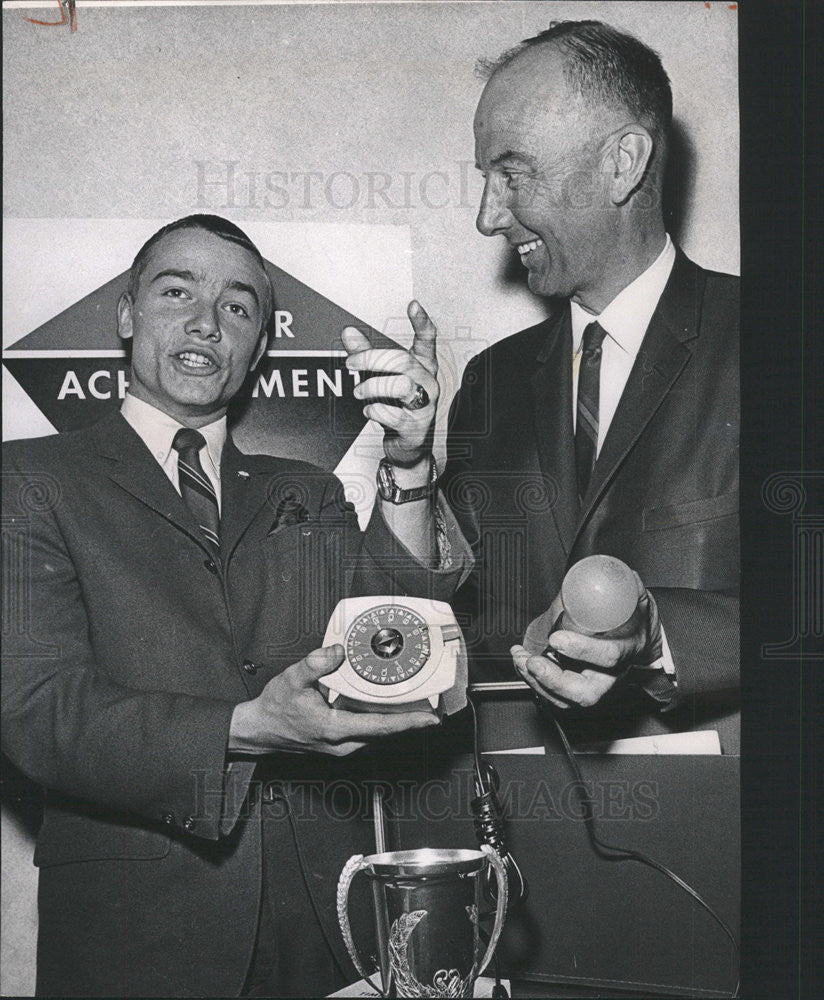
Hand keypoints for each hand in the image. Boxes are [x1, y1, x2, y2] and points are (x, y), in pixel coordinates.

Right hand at [229, 645, 438, 755]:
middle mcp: (343, 743)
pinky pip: (369, 734)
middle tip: (434, 706)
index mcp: (334, 728)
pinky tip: (390, 709)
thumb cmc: (274, 710)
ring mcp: (342, 746)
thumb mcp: (291, 681)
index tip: (430, 718)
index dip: (408, 723)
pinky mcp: (341, 744)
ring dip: (398, 722)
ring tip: (418, 706)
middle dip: (411, 721)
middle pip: (386, 733)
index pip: (380, 727)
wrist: (259, 732)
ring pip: (378, 735)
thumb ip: (315, 664)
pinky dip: (383, 722)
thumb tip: (338, 652)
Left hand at [342, 300, 438, 467]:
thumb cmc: (396, 406)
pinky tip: (371, 412)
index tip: (413, 305)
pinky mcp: (417, 427)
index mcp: (422, 367)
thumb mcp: (380, 377)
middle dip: (371, 359)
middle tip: (351, 364)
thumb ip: (366, 355)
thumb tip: (349, 332)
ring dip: (373, 387)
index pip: (427, 341)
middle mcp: (428, 383)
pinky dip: (376, 411)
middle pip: (403, 362)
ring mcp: (426, 405)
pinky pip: (394, 414)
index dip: (422, 322)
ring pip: (402, 386)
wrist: (407, 444)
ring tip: (359, 392)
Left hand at [513, 582, 662, 709]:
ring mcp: (592, 683)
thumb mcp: (635, 599)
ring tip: (521, 658)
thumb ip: (625, 585)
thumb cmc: (635, 619)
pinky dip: (533, 680)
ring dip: (537, 681)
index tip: (558, 638)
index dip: (583, 650)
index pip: (608, 656)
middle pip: (584, 693)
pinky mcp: (576, 686)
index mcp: (627, 650)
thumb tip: (611, 572)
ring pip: (565, 698)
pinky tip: (521, 660)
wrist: (639, 636)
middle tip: (534, 662)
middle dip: (554, 680)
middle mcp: (610, 674)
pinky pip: (554, 694)